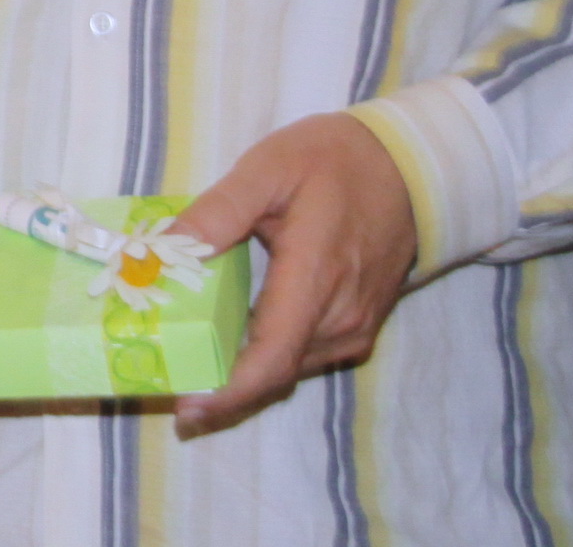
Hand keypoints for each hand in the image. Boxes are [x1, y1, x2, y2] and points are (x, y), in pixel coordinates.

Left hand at [168, 112, 415, 433]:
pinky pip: (307, 354)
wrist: (408, 165)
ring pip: (291, 368)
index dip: (228, 392)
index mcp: (316, 279)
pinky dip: (268, 359)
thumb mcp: (268, 168)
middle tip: (166, 385)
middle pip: (276, 373)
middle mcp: (341, 317)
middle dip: (222, 388)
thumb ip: (218, 211)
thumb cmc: (335, 161)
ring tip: (188, 366)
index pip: (271, 358)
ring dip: (243, 375)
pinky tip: (231, 345)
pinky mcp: (360, 323)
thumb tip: (165, 249)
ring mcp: (356, 325)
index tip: (186, 410)